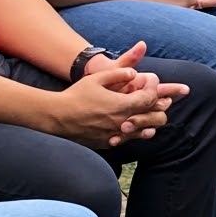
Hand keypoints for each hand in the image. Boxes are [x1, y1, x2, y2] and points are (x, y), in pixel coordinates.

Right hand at [47, 41, 183, 147]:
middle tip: (152, 98)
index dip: (154, 87)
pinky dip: (134, 132)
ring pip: (146, 132)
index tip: (149, 80)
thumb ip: (119, 73)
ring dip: (149, 121)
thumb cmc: (76, 95)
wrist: (56, 117)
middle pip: (156, 118)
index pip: (150, 98)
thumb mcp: (97, 78)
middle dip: (159, 107)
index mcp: (122, 105)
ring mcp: (116, 135)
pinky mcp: (107, 143)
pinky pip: (129, 140)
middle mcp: (122, 123)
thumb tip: (134, 73)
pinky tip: (129, 124)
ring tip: (144, 111)